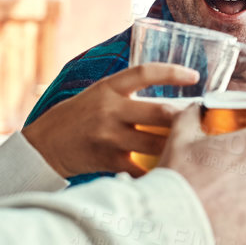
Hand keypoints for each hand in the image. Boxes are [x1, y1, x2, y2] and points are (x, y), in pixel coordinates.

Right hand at [23, 64, 197, 176]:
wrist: (44, 145)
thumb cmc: (77, 118)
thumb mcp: (98, 95)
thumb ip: (128, 93)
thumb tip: (171, 96)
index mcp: (108, 88)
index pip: (145, 72)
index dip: (172, 73)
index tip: (194, 76)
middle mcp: (109, 109)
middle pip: (159, 112)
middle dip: (184, 119)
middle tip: (201, 124)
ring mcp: (109, 136)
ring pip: (156, 142)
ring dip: (177, 146)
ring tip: (192, 149)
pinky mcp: (108, 160)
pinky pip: (143, 168)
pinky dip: (158, 170)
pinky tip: (171, 172)